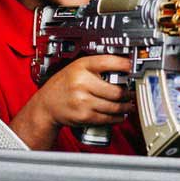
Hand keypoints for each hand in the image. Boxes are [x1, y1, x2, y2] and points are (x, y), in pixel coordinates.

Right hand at [11, 54, 133, 149]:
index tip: (132, 68)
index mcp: (81, 66)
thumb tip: (122, 67)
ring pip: (113, 106)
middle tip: (132, 92)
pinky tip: (121, 115)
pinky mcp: (84, 116)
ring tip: (129, 105)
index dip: (124, 64)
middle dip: (128, 93)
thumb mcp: (76, 68)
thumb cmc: (63, 85)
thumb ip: (96, 67)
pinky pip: (106, 118)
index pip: (108, 62)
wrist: (47, 105)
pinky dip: (117, 118)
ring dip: (126, 107)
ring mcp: (82, 100)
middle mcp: (81, 82)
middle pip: (115, 90)